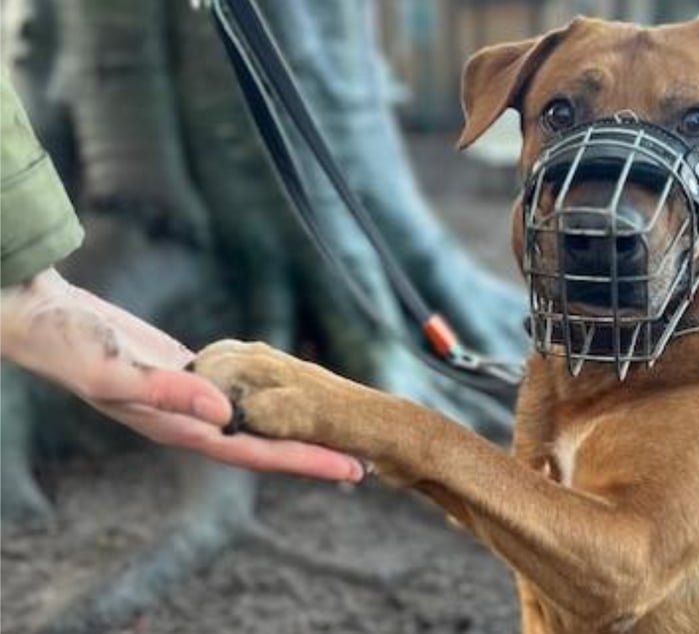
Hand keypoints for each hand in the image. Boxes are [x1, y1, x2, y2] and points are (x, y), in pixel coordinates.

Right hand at [0, 269, 362, 480]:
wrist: (48, 319)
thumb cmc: (74, 347)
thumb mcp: (119, 372)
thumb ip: (171, 394)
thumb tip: (225, 416)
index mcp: (181, 427)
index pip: (256, 452)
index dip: (304, 461)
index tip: (349, 469)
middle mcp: (192, 419)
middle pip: (266, 442)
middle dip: (313, 452)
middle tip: (363, 458)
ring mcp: (193, 397)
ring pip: (257, 417)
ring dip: (294, 425)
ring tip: (336, 429)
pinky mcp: (192, 371)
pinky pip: (242, 389)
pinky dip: (271, 393)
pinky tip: (292, 391)